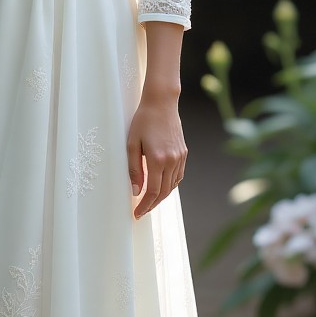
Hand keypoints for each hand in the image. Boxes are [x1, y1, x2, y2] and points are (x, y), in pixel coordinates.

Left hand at [126, 93, 186, 218]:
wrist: (161, 102)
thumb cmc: (143, 120)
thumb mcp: (132, 144)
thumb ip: (134, 169)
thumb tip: (136, 191)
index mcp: (158, 159)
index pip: (152, 192)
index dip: (144, 206)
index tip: (136, 214)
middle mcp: (172, 161)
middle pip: (163, 192)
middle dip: (152, 205)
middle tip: (141, 211)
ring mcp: (180, 157)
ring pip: (172, 186)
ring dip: (161, 196)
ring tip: (149, 201)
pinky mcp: (184, 153)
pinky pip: (178, 176)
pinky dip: (170, 185)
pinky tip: (161, 186)